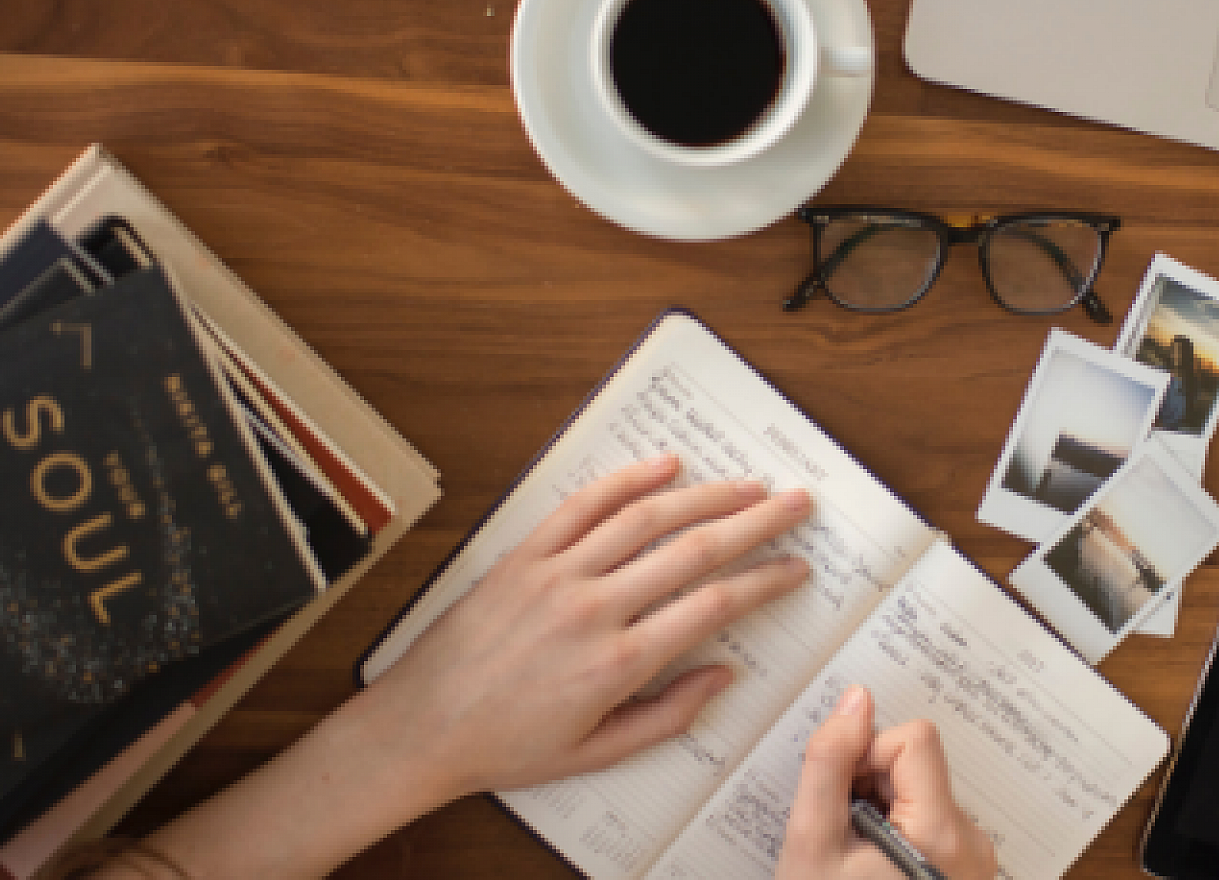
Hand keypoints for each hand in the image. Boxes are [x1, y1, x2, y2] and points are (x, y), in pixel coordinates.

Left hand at [341, 453, 811, 801]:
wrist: (421, 727)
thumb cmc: (509, 746)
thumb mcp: (597, 753)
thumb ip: (668, 716)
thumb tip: (724, 675)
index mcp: (618, 663)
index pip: (713, 606)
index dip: (765, 582)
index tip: (796, 568)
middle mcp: (593, 609)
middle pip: (693, 550)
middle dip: (756, 522)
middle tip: (797, 504)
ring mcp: (556, 575)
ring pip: (645, 518)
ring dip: (706, 495)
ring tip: (749, 484)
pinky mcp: (524, 556)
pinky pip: (582, 506)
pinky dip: (627, 480)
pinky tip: (666, 466)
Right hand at [777, 685, 998, 879]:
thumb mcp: (812, 843)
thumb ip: (829, 763)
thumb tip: (856, 700)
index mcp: (942, 834)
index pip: (913, 740)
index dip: (865, 758)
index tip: (842, 802)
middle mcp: (972, 844)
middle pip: (917, 766)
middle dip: (870, 788)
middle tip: (843, 838)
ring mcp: (974, 861)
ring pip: (919, 793)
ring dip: (880, 812)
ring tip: (856, 861)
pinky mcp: (967, 870)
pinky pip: (930, 822)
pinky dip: (896, 834)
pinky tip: (873, 870)